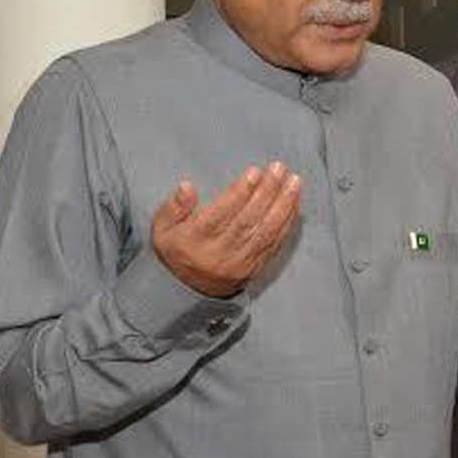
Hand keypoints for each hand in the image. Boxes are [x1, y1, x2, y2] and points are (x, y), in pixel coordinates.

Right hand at [152, 162, 301, 297]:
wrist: (190, 287)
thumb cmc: (178, 248)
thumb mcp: (163, 228)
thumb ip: (174, 207)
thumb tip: (187, 187)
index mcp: (194, 241)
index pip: (220, 214)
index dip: (239, 193)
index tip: (255, 172)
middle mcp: (220, 253)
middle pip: (247, 221)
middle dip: (267, 193)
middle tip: (278, 169)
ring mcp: (240, 262)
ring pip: (265, 232)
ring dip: (283, 205)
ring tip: (294, 182)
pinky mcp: (255, 266)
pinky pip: (274, 243)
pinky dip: (287, 221)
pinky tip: (294, 203)